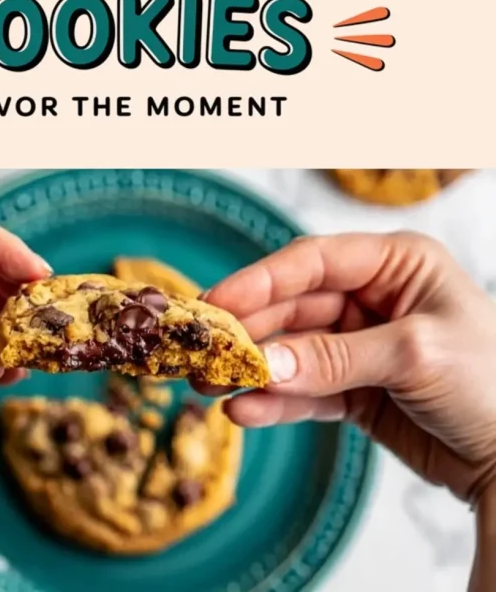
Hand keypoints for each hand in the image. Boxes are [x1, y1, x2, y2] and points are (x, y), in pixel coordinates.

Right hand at [203, 231, 495, 504]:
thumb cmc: (492, 384)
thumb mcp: (415, 356)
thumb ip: (336, 358)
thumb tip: (267, 364)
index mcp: (398, 263)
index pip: (315, 260)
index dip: (262, 279)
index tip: (218, 302)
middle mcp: (376, 297)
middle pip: (296, 305)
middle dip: (251, 331)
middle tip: (206, 351)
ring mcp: (364, 344)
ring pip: (295, 350)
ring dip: (255, 370)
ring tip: (212, 386)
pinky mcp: (358, 390)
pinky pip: (307, 391)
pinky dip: (277, 403)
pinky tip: (247, 412)